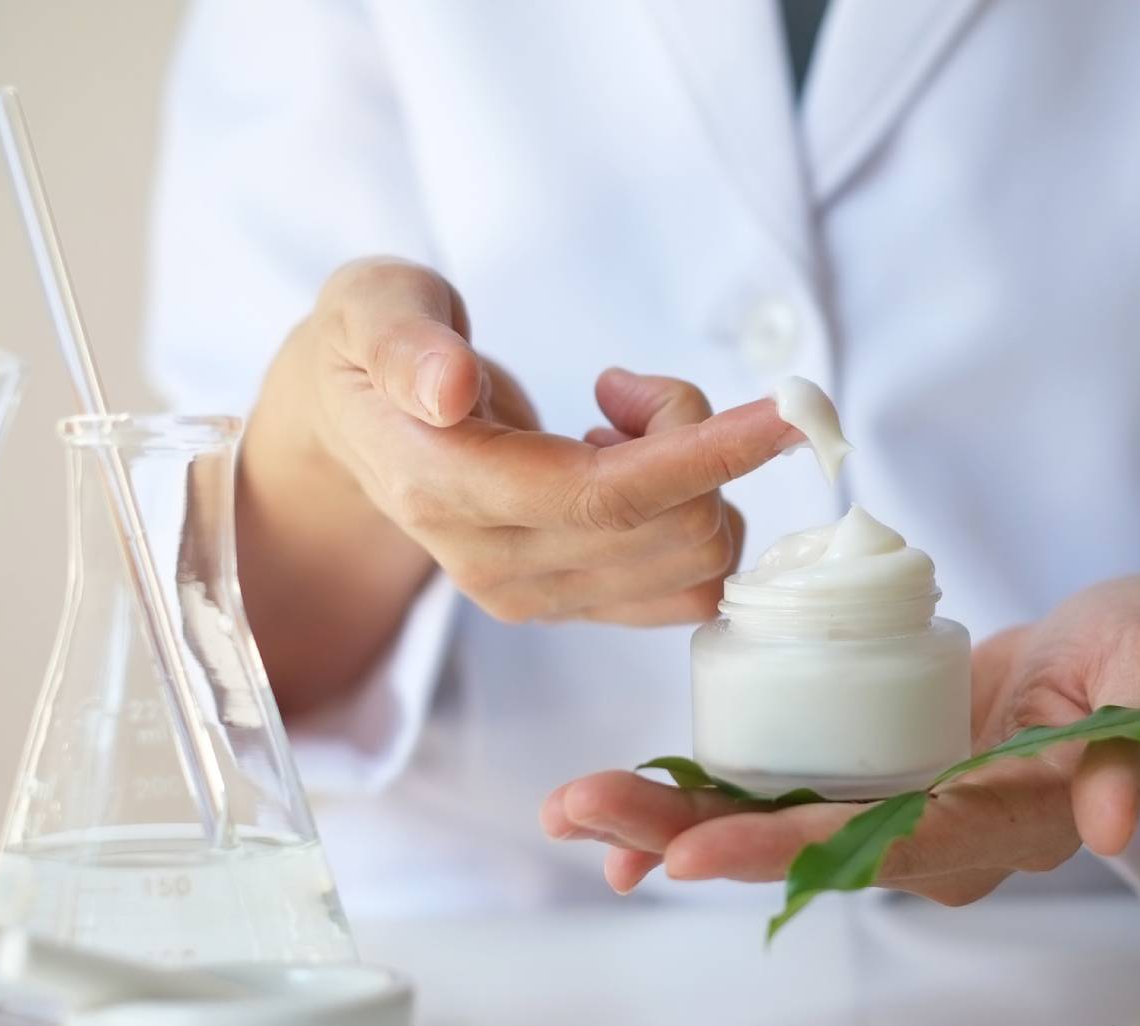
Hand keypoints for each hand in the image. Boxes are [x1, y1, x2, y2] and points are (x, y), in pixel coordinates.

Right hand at [240, 257, 801, 710]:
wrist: (353, 425)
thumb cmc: (372, 349)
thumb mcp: (368, 306)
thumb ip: (404, 340)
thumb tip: (448, 391)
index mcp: (444, 490)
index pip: (601, 496)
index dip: (703, 455)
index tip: (787, 412)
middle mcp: (494, 565)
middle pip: (672, 530)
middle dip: (695, 439)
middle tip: (628, 387)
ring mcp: (537, 597)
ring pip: (696, 562)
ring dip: (700, 479)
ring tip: (622, 423)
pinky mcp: (573, 604)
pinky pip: (690, 588)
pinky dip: (698, 517)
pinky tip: (635, 468)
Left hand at [541, 576, 1139, 904]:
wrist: (1124, 661)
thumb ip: (1137, 737)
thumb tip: (1113, 826)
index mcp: (1002, 821)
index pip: (887, 848)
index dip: (789, 852)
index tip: (694, 849)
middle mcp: (937, 837)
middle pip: (801, 853)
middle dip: (688, 840)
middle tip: (584, 817)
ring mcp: (895, 810)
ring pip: (773, 831)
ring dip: (670, 825)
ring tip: (572, 810)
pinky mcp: (868, 777)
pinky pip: (775, 799)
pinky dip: (699, 804)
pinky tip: (622, 808)